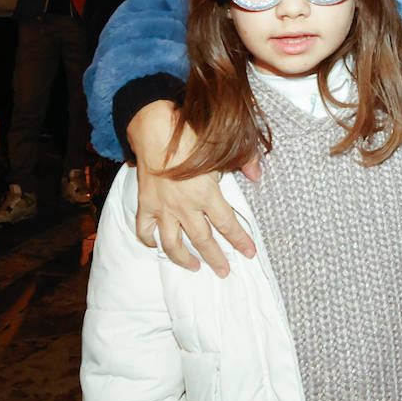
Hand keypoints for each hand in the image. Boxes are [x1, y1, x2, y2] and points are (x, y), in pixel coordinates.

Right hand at [128, 100, 256, 275]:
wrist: (154, 128)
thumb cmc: (191, 135)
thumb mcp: (223, 146)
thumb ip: (245, 160)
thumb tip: (257, 176)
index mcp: (206, 194)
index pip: (227, 225)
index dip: (240, 241)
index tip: (249, 253)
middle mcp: (184, 206)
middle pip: (202, 240)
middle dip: (215, 259)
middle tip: (223, 272)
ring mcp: (162, 208)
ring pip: (172, 243)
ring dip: (183, 258)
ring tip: (193, 266)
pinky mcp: (144, 204)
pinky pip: (144, 230)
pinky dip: (149, 241)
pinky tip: (156, 246)